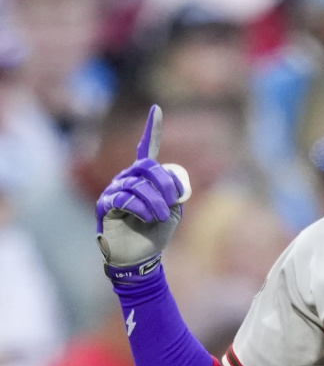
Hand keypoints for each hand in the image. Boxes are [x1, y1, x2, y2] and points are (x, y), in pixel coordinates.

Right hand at [96, 105, 191, 279]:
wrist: (142, 256)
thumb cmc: (157, 232)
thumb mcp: (175, 208)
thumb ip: (176, 189)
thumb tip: (173, 179)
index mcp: (144, 177)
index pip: (146, 149)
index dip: (151, 129)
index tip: (156, 109)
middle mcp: (126, 178)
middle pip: (147, 166)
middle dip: (165, 184)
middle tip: (172, 202)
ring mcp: (113, 190)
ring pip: (138, 185)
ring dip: (156, 203)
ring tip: (160, 217)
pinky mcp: (105, 206)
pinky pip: (125, 198)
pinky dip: (141, 209)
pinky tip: (145, 218)